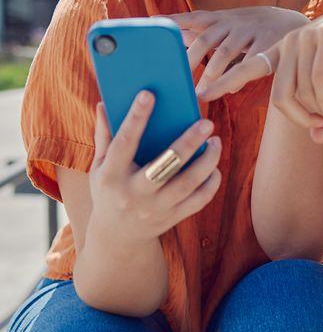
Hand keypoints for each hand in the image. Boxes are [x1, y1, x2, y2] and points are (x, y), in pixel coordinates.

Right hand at [87, 91, 221, 244]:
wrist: (117, 239)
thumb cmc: (109, 191)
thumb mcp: (98, 167)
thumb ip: (104, 136)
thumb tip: (104, 103)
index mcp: (111, 176)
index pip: (124, 143)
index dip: (136, 118)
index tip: (149, 93)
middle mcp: (134, 194)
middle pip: (166, 165)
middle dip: (188, 142)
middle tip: (207, 123)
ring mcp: (155, 208)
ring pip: (188, 183)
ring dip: (207, 160)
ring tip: (215, 140)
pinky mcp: (173, 218)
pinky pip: (199, 200)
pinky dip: (211, 182)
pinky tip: (215, 166)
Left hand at [166, 7, 309, 94]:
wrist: (296, 25)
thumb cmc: (255, 29)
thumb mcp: (232, 24)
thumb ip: (205, 30)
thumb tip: (176, 36)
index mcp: (223, 18)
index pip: (195, 18)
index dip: (174, 21)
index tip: (152, 25)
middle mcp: (235, 22)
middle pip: (206, 39)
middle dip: (189, 60)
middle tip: (176, 80)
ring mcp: (253, 31)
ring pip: (225, 52)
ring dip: (211, 74)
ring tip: (200, 94)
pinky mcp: (270, 43)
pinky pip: (250, 61)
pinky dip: (239, 76)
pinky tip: (230, 90)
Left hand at [196, 0, 322, 140]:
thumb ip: (322, 109)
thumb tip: (315, 140)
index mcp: (284, 49)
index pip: (252, 66)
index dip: (228, 79)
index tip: (205, 91)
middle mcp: (290, 41)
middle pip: (280, 97)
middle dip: (301, 119)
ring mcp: (306, 37)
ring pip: (303, 92)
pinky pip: (319, 79)